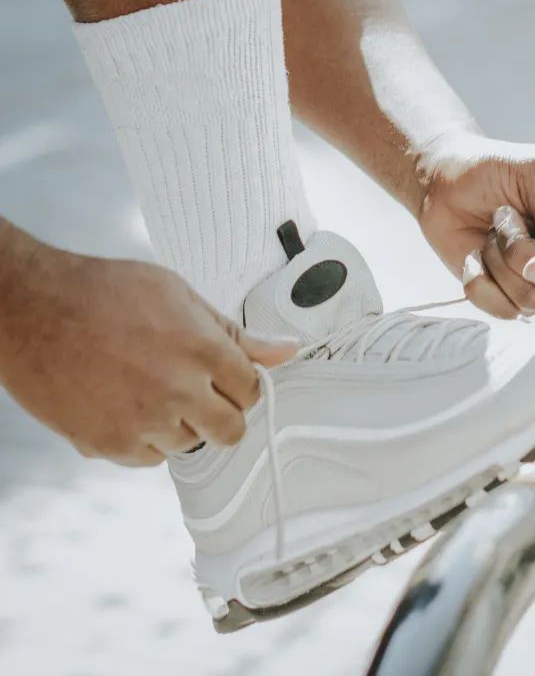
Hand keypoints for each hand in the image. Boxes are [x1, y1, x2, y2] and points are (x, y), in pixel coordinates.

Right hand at [0, 245, 297, 465]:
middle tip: (198, 392)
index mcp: (202, 350)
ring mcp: (143, 422)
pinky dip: (144, 438)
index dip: (241, 383)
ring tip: (148, 387)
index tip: (226, 377)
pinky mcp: (110, 444)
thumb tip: (288, 350)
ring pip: (189, 444)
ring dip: (179, 423)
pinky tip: (125, 403)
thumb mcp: (179, 295)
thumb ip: (235, 333)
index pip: (252, 389)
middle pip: (231, 430)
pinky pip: (149, 458)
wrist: (30, 308)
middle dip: (222, 413)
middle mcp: (178, 390)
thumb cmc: (103, 292)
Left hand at [416, 133, 534, 317]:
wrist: (445, 182)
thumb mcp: (534, 171)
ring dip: (500, 262)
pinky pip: (506, 310)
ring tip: (492, 230)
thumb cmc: (496, 166)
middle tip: (502, 217)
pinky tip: (475, 256)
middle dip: (524, 255)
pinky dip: (481, 282)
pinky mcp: (516, 295)